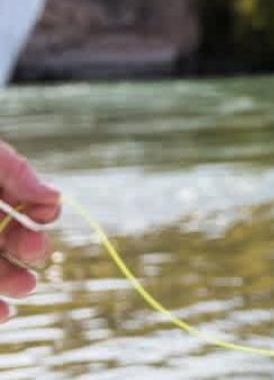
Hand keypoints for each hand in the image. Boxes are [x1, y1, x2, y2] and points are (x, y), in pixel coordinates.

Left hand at [0, 141, 59, 321]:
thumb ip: (18, 172)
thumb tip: (55, 198)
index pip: (19, 208)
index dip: (40, 214)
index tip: (45, 214)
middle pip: (9, 244)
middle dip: (32, 252)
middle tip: (36, 251)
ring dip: (14, 285)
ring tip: (24, 289)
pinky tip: (4, 314)